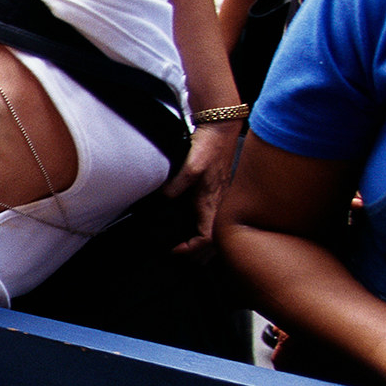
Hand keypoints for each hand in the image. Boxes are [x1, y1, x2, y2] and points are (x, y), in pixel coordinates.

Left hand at [162, 119, 239, 254]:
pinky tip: (194, 228)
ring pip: (216, 232)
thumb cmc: (209, 146)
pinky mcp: (217, 192)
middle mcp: (219, 203)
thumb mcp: (190, 166)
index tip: (176, 250)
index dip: (192, 249)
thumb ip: (177, 185)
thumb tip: (165, 198)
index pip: (208, 238)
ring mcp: (219, 199)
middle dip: (199, 254)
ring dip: (203, 246)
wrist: (219, 130)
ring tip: (187, 249)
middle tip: (180, 255)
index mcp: (213, 202)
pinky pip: (213, 219)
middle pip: (215, 242)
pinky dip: (204, 231)